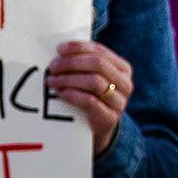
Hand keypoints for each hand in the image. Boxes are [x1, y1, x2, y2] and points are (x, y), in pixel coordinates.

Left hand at [47, 36, 135, 156]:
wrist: (98, 130)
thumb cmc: (91, 99)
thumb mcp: (92, 79)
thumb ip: (83, 64)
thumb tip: (58, 52)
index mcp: (122, 69)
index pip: (100, 51)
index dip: (78, 47)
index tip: (58, 50)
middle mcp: (125, 83)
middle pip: (98, 64)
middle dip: (71, 63)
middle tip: (52, 67)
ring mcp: (120, 102)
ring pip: (94, 81)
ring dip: (68, 79)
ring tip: (52, 81)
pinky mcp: (110, 118)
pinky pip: (90, 101)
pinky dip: (72, 95)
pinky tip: (60, 93)